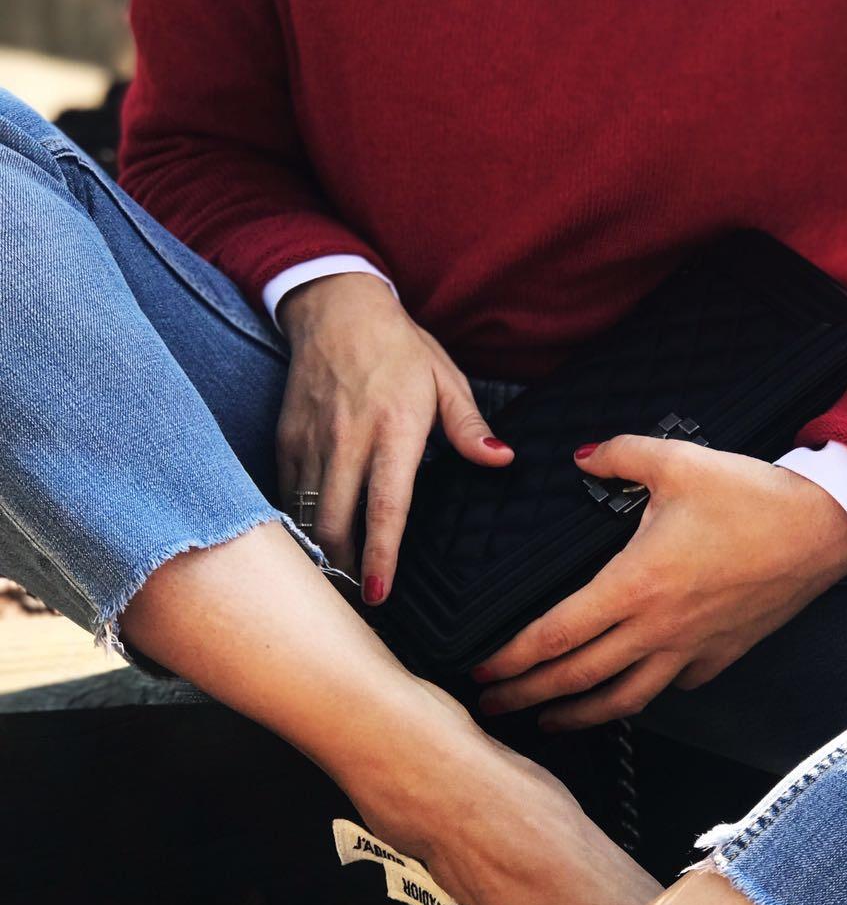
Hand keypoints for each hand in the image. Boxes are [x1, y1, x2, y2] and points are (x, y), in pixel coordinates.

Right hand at [275, 272, 512, 601]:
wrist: (335, 306)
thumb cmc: (399, 347)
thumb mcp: (445, 379)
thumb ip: (470, 426)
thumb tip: (501, 460)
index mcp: (394, 430)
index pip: (387, 506)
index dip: (381, 555)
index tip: (379, 593)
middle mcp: (348, 440)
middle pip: (336, 522)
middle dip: (345, 567)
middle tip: (360, 598)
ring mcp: (312, 440)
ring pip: (306, 514)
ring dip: (321, 551)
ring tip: (339, 578)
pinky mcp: (286, 438)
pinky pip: (288, 493)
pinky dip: (299, 522)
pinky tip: (316, 539)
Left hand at [473, 436, 846, 728]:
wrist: (823, 530)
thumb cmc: (752, 498)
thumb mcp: (677, 460)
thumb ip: (618, 455)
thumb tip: (580, 456)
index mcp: (635, 585)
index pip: (556, 634)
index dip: (512, 658)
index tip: (482, 669)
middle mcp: (657, 629)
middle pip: (577, 678)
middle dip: (528, 696)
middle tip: (492, 707)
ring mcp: (690, 650)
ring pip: (623, 699)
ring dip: (578, 714)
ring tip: (547, 720)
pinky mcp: (719, 656)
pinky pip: (671, 687)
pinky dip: (640, 696)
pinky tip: (626, 694)